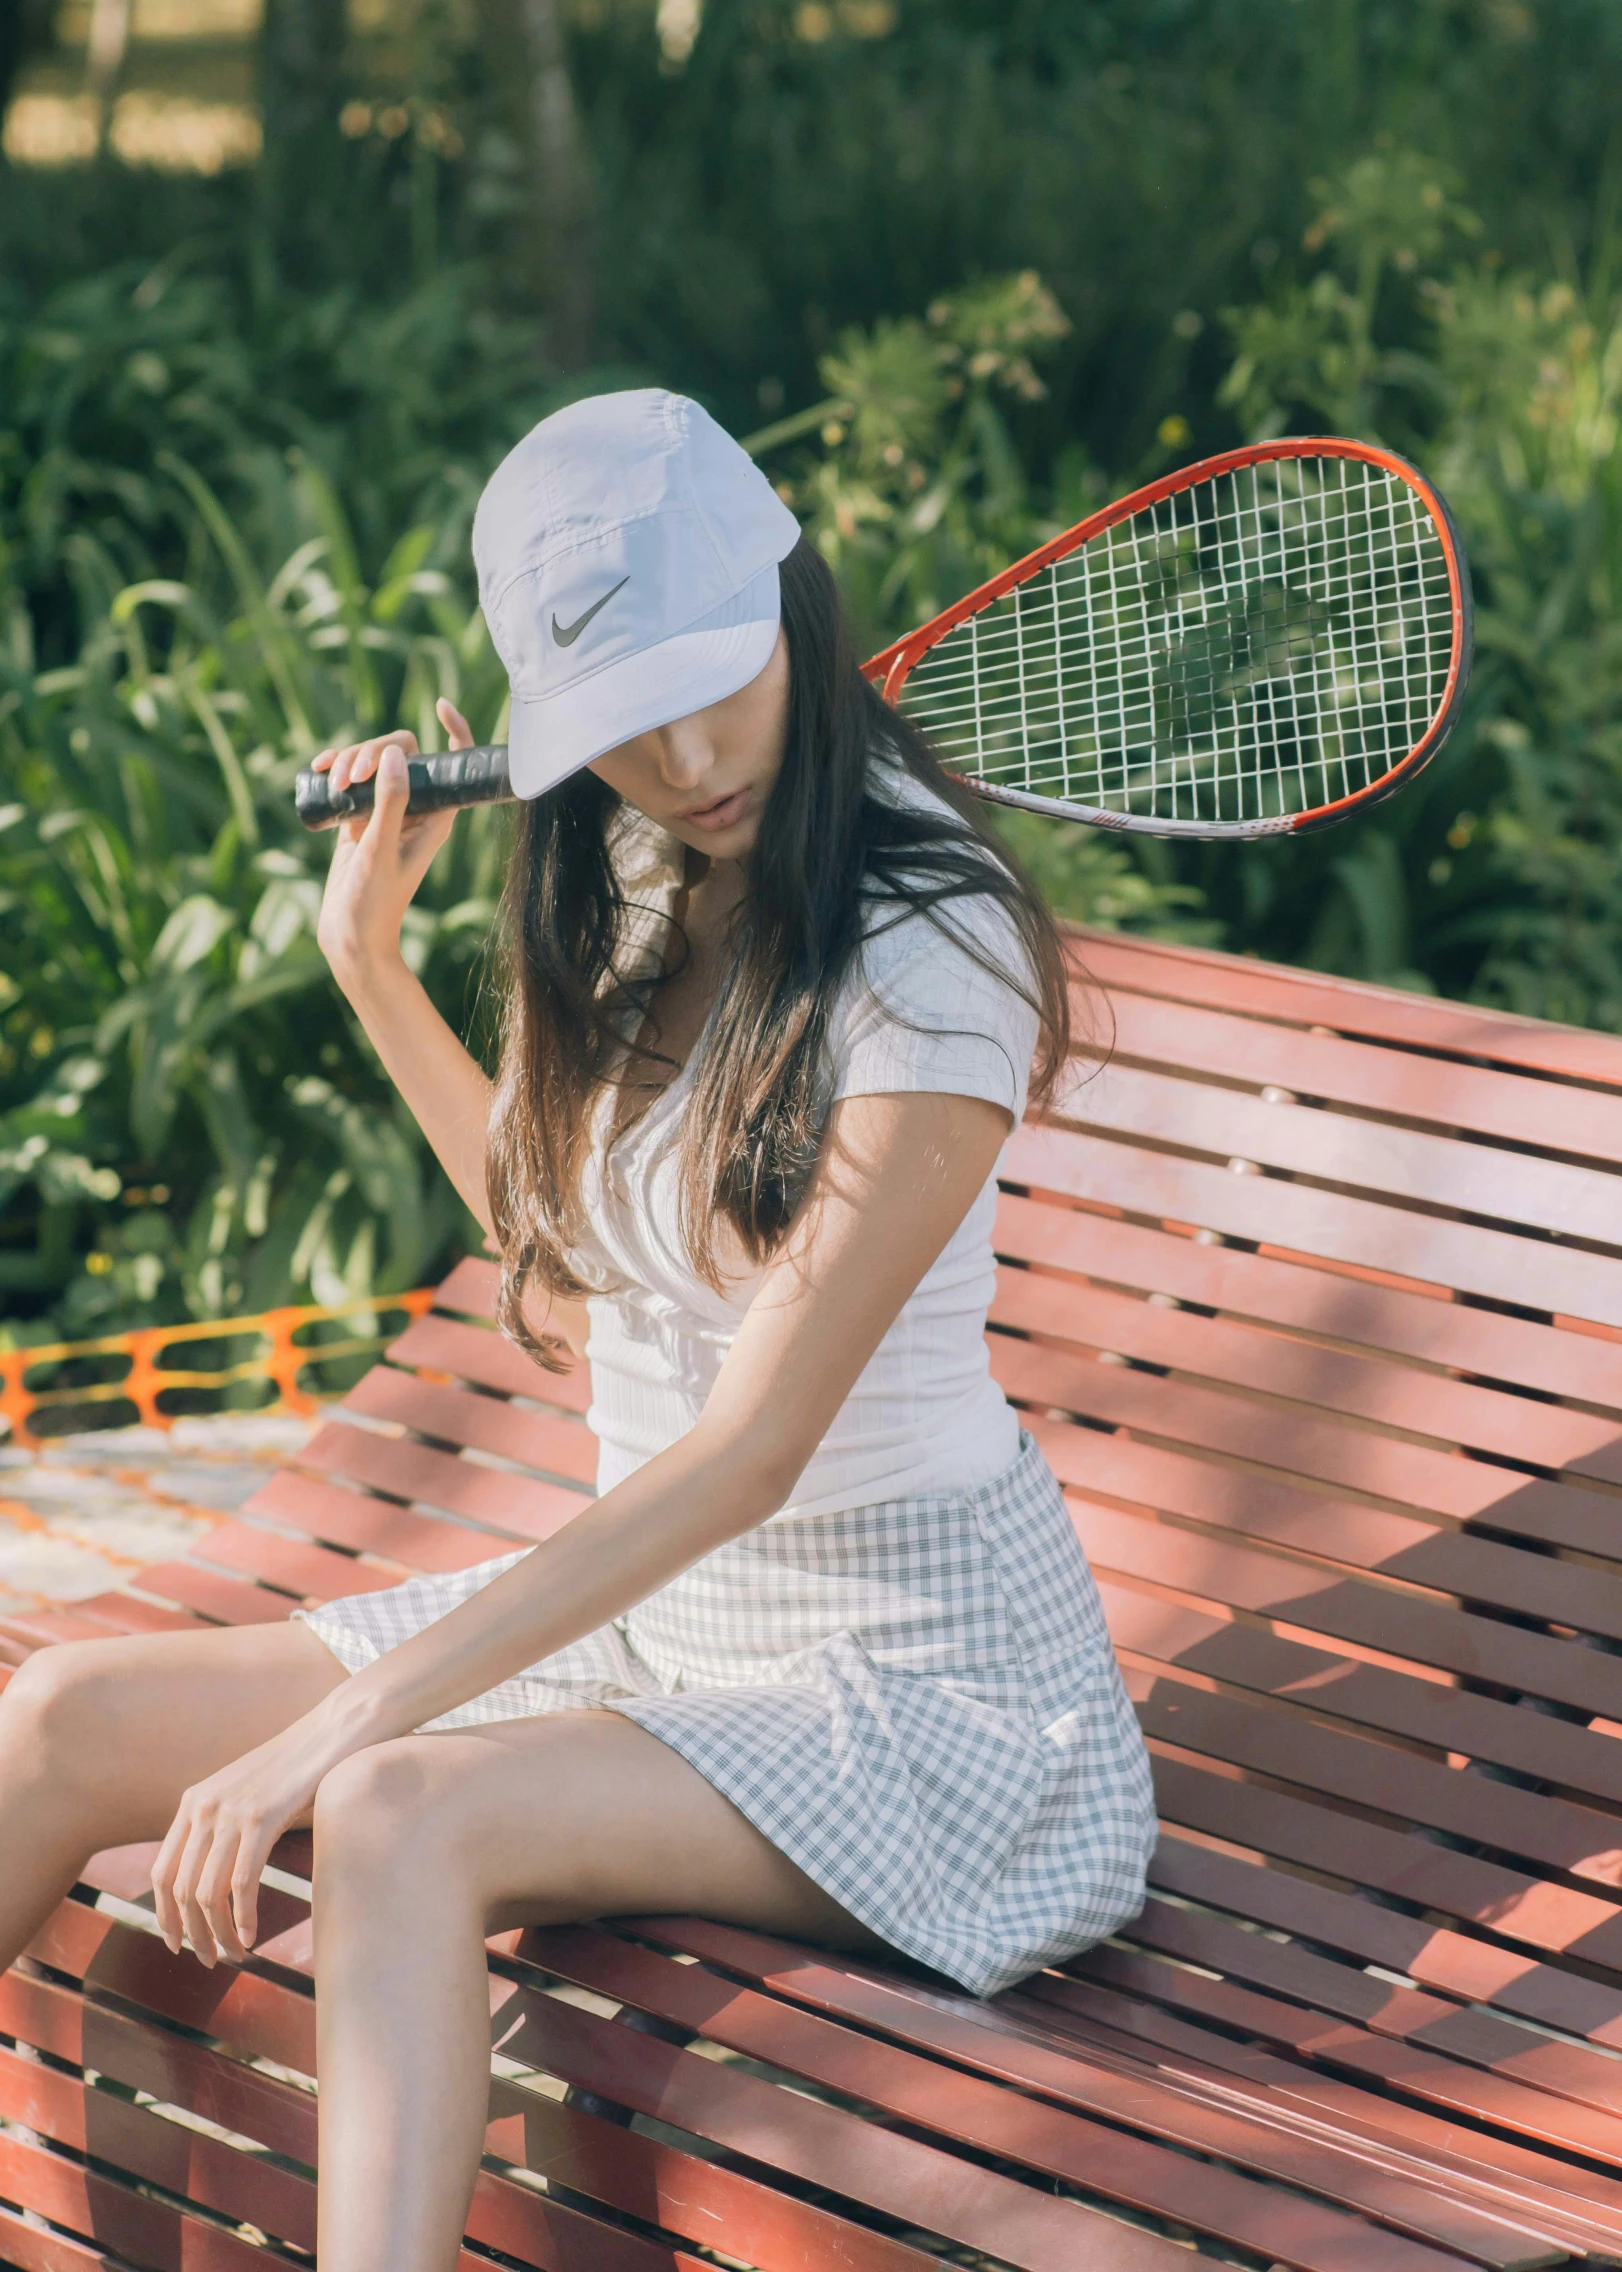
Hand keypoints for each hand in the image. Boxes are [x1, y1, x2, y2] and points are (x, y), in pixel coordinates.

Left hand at [151, 1706, 356, 1965]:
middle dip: (194, 1933)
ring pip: (207, 1893)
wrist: (332, 1732)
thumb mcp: (246, 1793)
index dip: (166, 1916)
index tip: (178, 1943)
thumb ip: (224, 1826)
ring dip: (218, 1934)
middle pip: (181, 1890)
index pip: (162, 1873)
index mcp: (193, 1801)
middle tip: (211, 1959)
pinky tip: (252, 1935)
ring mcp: (230, 1812)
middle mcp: (203, 1807)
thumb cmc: (296, 1767)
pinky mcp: (261, 1818)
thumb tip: (213, 1877)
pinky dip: (243, 1918)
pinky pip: (241, 1883)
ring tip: (235, 1954)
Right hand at [314, 695, 472, 991]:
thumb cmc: (374, 901)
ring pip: (372, 762)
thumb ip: (390, 803)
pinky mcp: (358, 818)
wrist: (350, 935)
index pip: (453, 764)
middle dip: (372, 751)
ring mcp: (385, 812)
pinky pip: (350, 779)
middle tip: (348, 777)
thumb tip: (398, 755)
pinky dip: (335, 770)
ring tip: (330, 783)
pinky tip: (318, 771)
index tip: (440, 704)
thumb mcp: (380, 849)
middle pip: (401, 752)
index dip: (455, 731)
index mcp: (436, 816)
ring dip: (349, 761)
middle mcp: (415, 810)